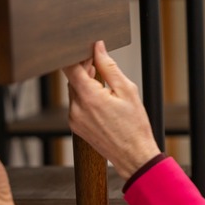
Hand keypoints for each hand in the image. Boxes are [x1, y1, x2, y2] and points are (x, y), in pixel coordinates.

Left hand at [63, 41, 160, 179]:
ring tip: (104, 86)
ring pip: (74, 91)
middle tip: (99, 65)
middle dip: (84, 69)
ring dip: (85, 84)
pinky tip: (101, 101)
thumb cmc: (134, 126)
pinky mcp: (75, 126)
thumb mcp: (127, 90)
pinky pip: (76, 105)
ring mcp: (74, 119)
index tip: (88, 51)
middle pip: (72, 79)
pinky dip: (85, 98)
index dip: (77, 56)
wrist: (134, 156)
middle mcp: (76, 109)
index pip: (70, 67)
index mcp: (89, 97)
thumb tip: (98, 48)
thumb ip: (109, 67)